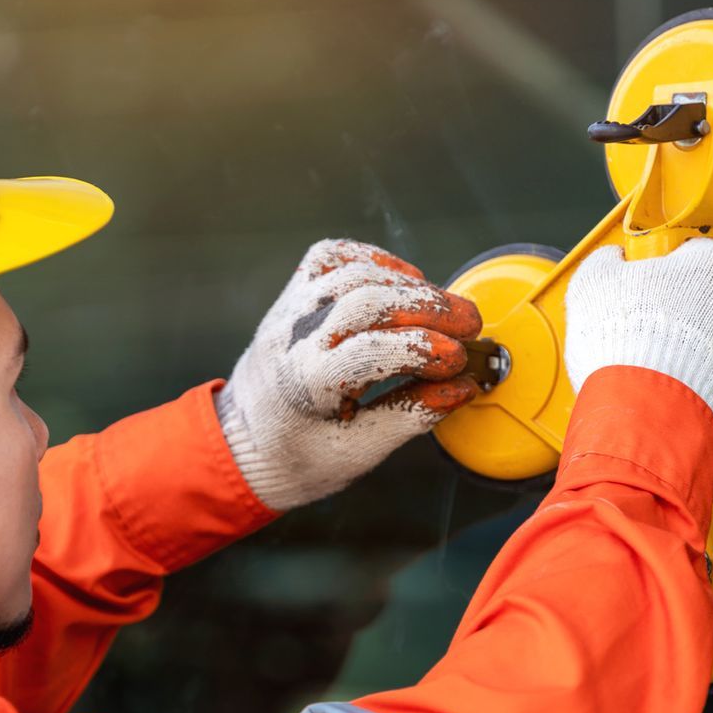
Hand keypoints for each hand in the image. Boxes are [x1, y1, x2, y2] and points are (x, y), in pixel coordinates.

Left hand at [217, 238, 482, 510]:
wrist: (240, 444)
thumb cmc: (296, 456)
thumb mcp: (357, 452)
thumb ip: (410, 415)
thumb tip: (462, 387)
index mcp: (306, 384)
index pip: (373, 350)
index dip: (426, 351)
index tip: (460, 363)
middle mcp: (294, 337)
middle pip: (369, 301)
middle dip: (431, 308)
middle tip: (472, 325)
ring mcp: (291, 308)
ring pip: (356, 272)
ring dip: (411, 285)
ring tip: (447, 309)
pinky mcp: (293, 294)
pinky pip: (333, 257)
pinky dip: (375, 261)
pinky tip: (404, 282)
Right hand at [563, 238, 712, 462]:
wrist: (646, 420)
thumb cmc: (626, 349)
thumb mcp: (594, 286)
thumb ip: (608, 262)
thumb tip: (611, 261)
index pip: (694, 255)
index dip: (664, 275)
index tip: (645, 290)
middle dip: (689, 316)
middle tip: (650, 337)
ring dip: (702, 355)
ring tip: (661, 374)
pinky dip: (712, 391)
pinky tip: (679, 397)